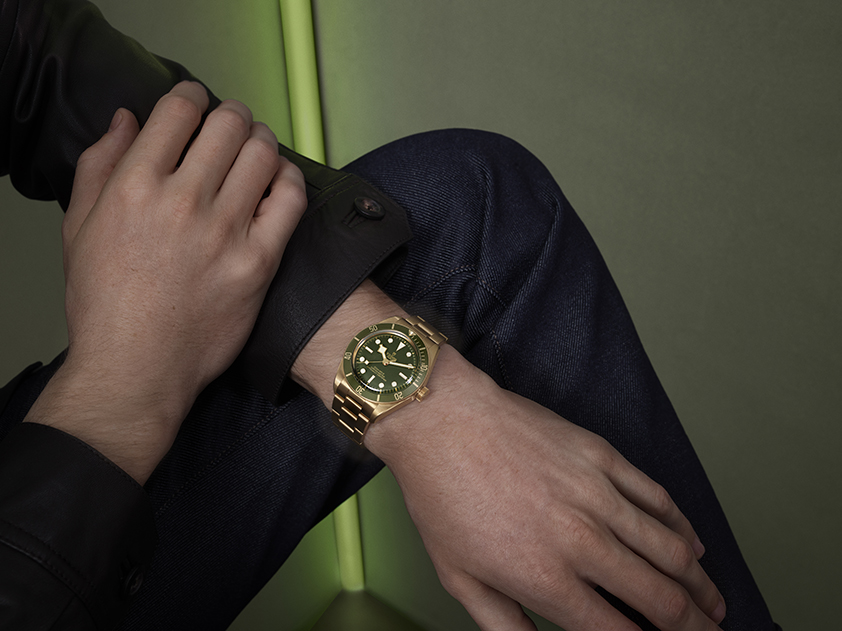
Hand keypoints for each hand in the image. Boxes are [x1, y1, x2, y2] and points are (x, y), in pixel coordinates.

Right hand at [25, 81, 305, 482]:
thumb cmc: (104, 303)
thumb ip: (99, 165)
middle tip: (231, 126)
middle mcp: (183, 200)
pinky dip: (289, 180)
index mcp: (134, 186)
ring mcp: (226, 231)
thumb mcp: (78, 227)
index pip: (178, 110)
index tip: (196, 105)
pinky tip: (280, 182)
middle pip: (227, 124)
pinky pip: (291, 200)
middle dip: (231, 115)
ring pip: (263, 154)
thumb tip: (128, 119)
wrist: (136, 368)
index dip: (192, 97)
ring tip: (256, 150)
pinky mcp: (260, 261)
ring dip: (262, 141)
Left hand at [365, 347, 726, 630]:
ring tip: (714, 604)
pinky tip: (693, 545)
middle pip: (658, 597)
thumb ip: (503, 624)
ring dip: (700, 584)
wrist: (441, 421)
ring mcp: (597, 495)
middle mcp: (581, 541)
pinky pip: (656, 497)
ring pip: (669, 550)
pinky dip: (682, 526)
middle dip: (690, 626)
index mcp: (545, 578)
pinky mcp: (601, 457)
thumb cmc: (442, 496)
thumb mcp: (458, 578)